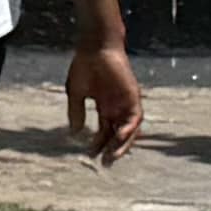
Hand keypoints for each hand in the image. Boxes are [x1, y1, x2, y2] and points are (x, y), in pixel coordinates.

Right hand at [66, 37, 145, 160]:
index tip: (90, 154)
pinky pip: (135, 117)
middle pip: (118, 133)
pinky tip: (120, 138)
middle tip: (105, 164)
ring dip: (123, 144)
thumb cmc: (85, 65)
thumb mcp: (76, 92)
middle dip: (113, 149)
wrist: (95, 47)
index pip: (104, 130)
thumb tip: (74, 132)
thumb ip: (76, 112)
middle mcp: (117, 106)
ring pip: (129, 129)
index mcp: (105, 106)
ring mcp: (126, 102)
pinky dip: (130, 129)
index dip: (98, 143)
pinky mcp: (133, 96)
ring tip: (113, 156)